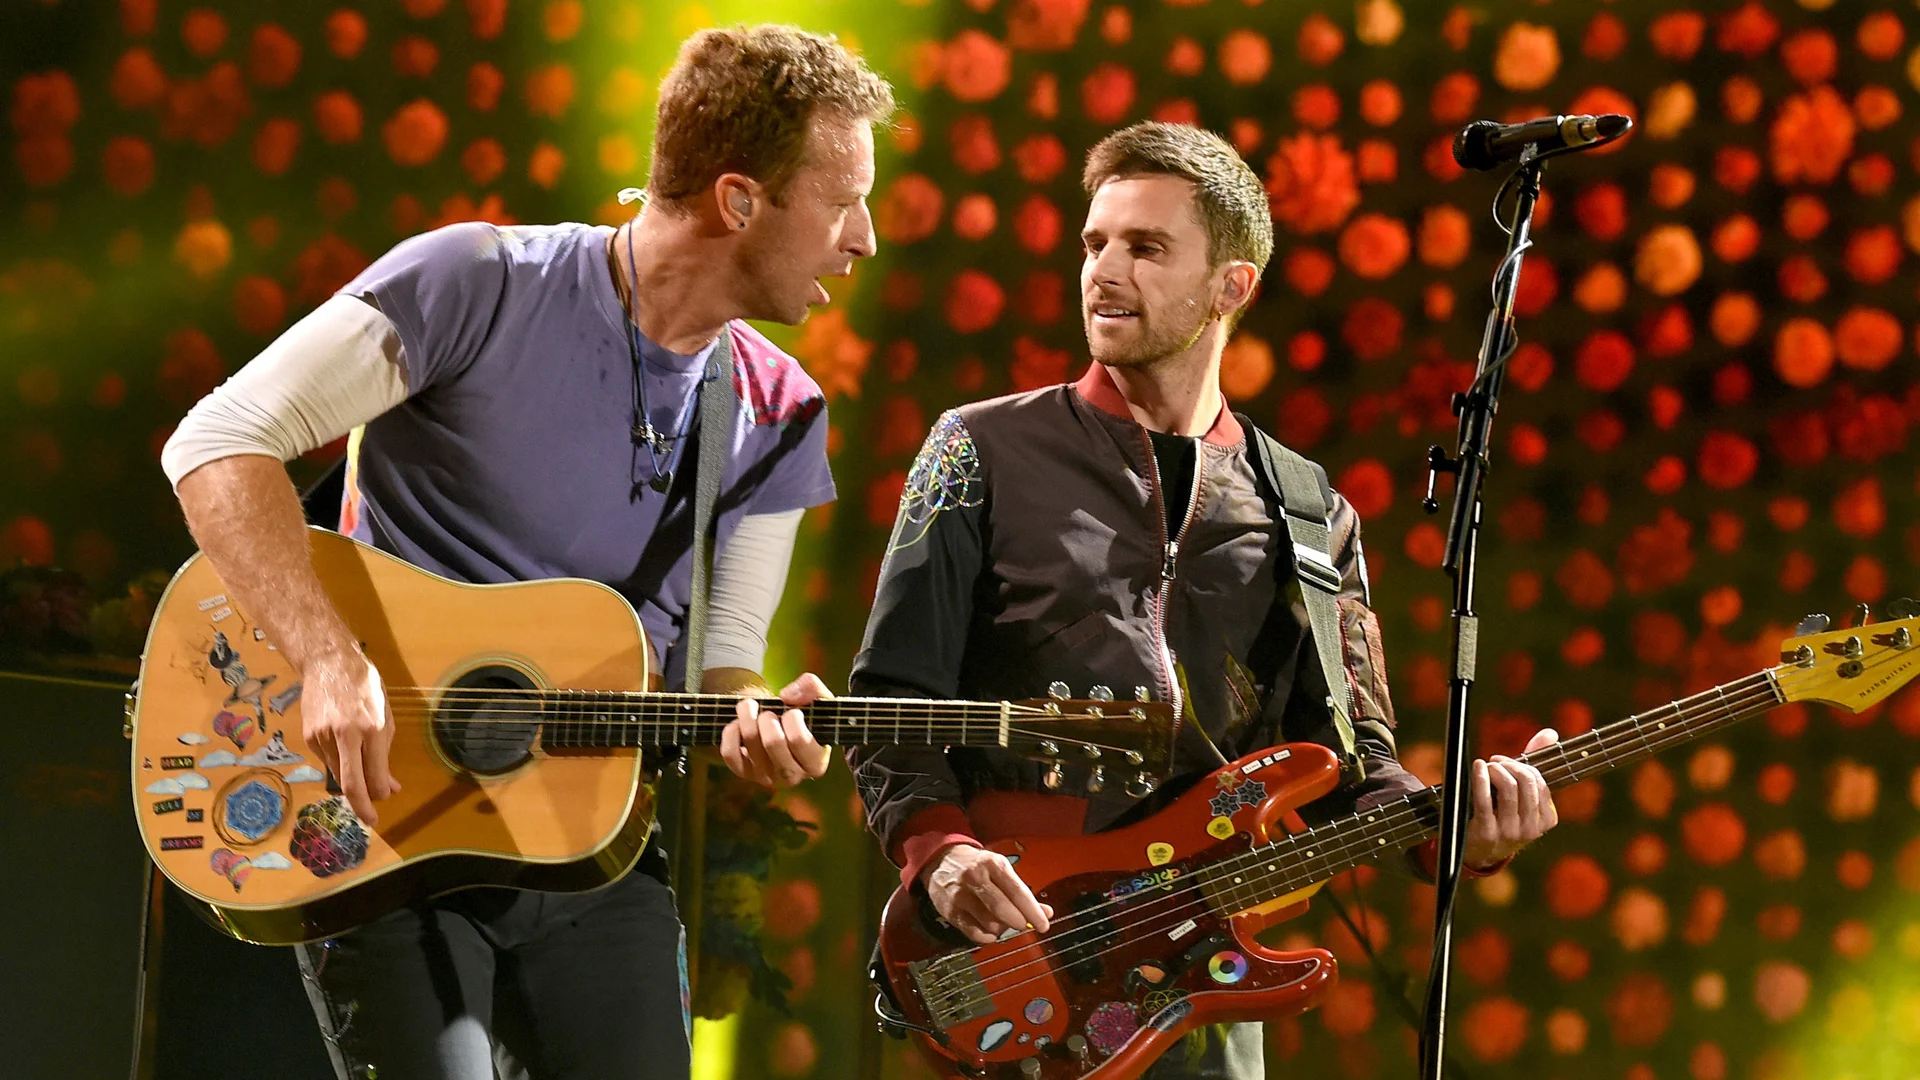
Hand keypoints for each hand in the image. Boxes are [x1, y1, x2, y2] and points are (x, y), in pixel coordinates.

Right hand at [303, 648, 399, 825]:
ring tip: (363, 770)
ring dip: (353, 780)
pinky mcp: (309, 737)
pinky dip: (340, 764)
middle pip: (350, 785)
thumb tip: (389, 786)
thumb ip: (386, 752)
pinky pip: (328, 760)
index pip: (374, 776)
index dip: (379, 795)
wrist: (327, 662)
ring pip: (339, 774)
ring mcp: (323, 737)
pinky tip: (346, 748)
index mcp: (371, 729)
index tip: (384, 803)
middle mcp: (345, 735)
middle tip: (371, 820)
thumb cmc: (365, 686)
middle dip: (362, 808)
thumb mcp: (385, 714)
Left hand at [720, 673, 832, 786]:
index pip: (799, 739)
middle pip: (773, 742)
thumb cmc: (805, 714)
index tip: (792, 712)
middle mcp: (792, 777)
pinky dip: (731, 732)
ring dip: (747, 716)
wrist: (782, 724)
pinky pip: (730, 753)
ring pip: (750, 742)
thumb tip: (787, 696)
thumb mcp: (817, 698)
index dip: (792, 718)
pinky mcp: (745, 773)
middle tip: (770, 713)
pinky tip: (739, 724)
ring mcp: (767, 777)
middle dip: (768, 717)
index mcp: (815, 764)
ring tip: (752, 709)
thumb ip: (813, 688)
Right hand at [921, 843, 1054, 944]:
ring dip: (1001, 929)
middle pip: (1002, 908)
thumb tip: (1045, 912)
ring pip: (989, 922)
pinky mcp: (950, 910)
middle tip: (1023, 924)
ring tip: (1002, 922)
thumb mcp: (1001, 870)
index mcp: (993, 864)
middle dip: (1018, 921)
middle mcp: (976, 877)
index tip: (1043, 925)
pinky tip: (989, 930)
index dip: (1033, 912)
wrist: (942, 860)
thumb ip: (1023, 892)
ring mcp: (961, 894)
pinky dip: (986, 937)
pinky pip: (973, 932)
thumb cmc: (978, 866)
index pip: (1018, 892)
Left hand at [1463, 727, 1559, 868]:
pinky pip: (1485, 800)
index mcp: (1547, 819)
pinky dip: (1480, 778)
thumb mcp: (1522, 796)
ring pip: (1508, 788)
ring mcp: (1510, 833)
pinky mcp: (1487, 833)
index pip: (1540, 782)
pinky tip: (1478, 767)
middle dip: (1509, 765)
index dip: (1522, 766)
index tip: (1505, 761)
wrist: (1481, 851)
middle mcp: (1532, 829)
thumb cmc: (1503, 815)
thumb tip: (1550, 733)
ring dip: (1495, 769)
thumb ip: (1535, 763)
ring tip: (1486, 766)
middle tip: (1495, 762)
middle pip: (1526, 783)